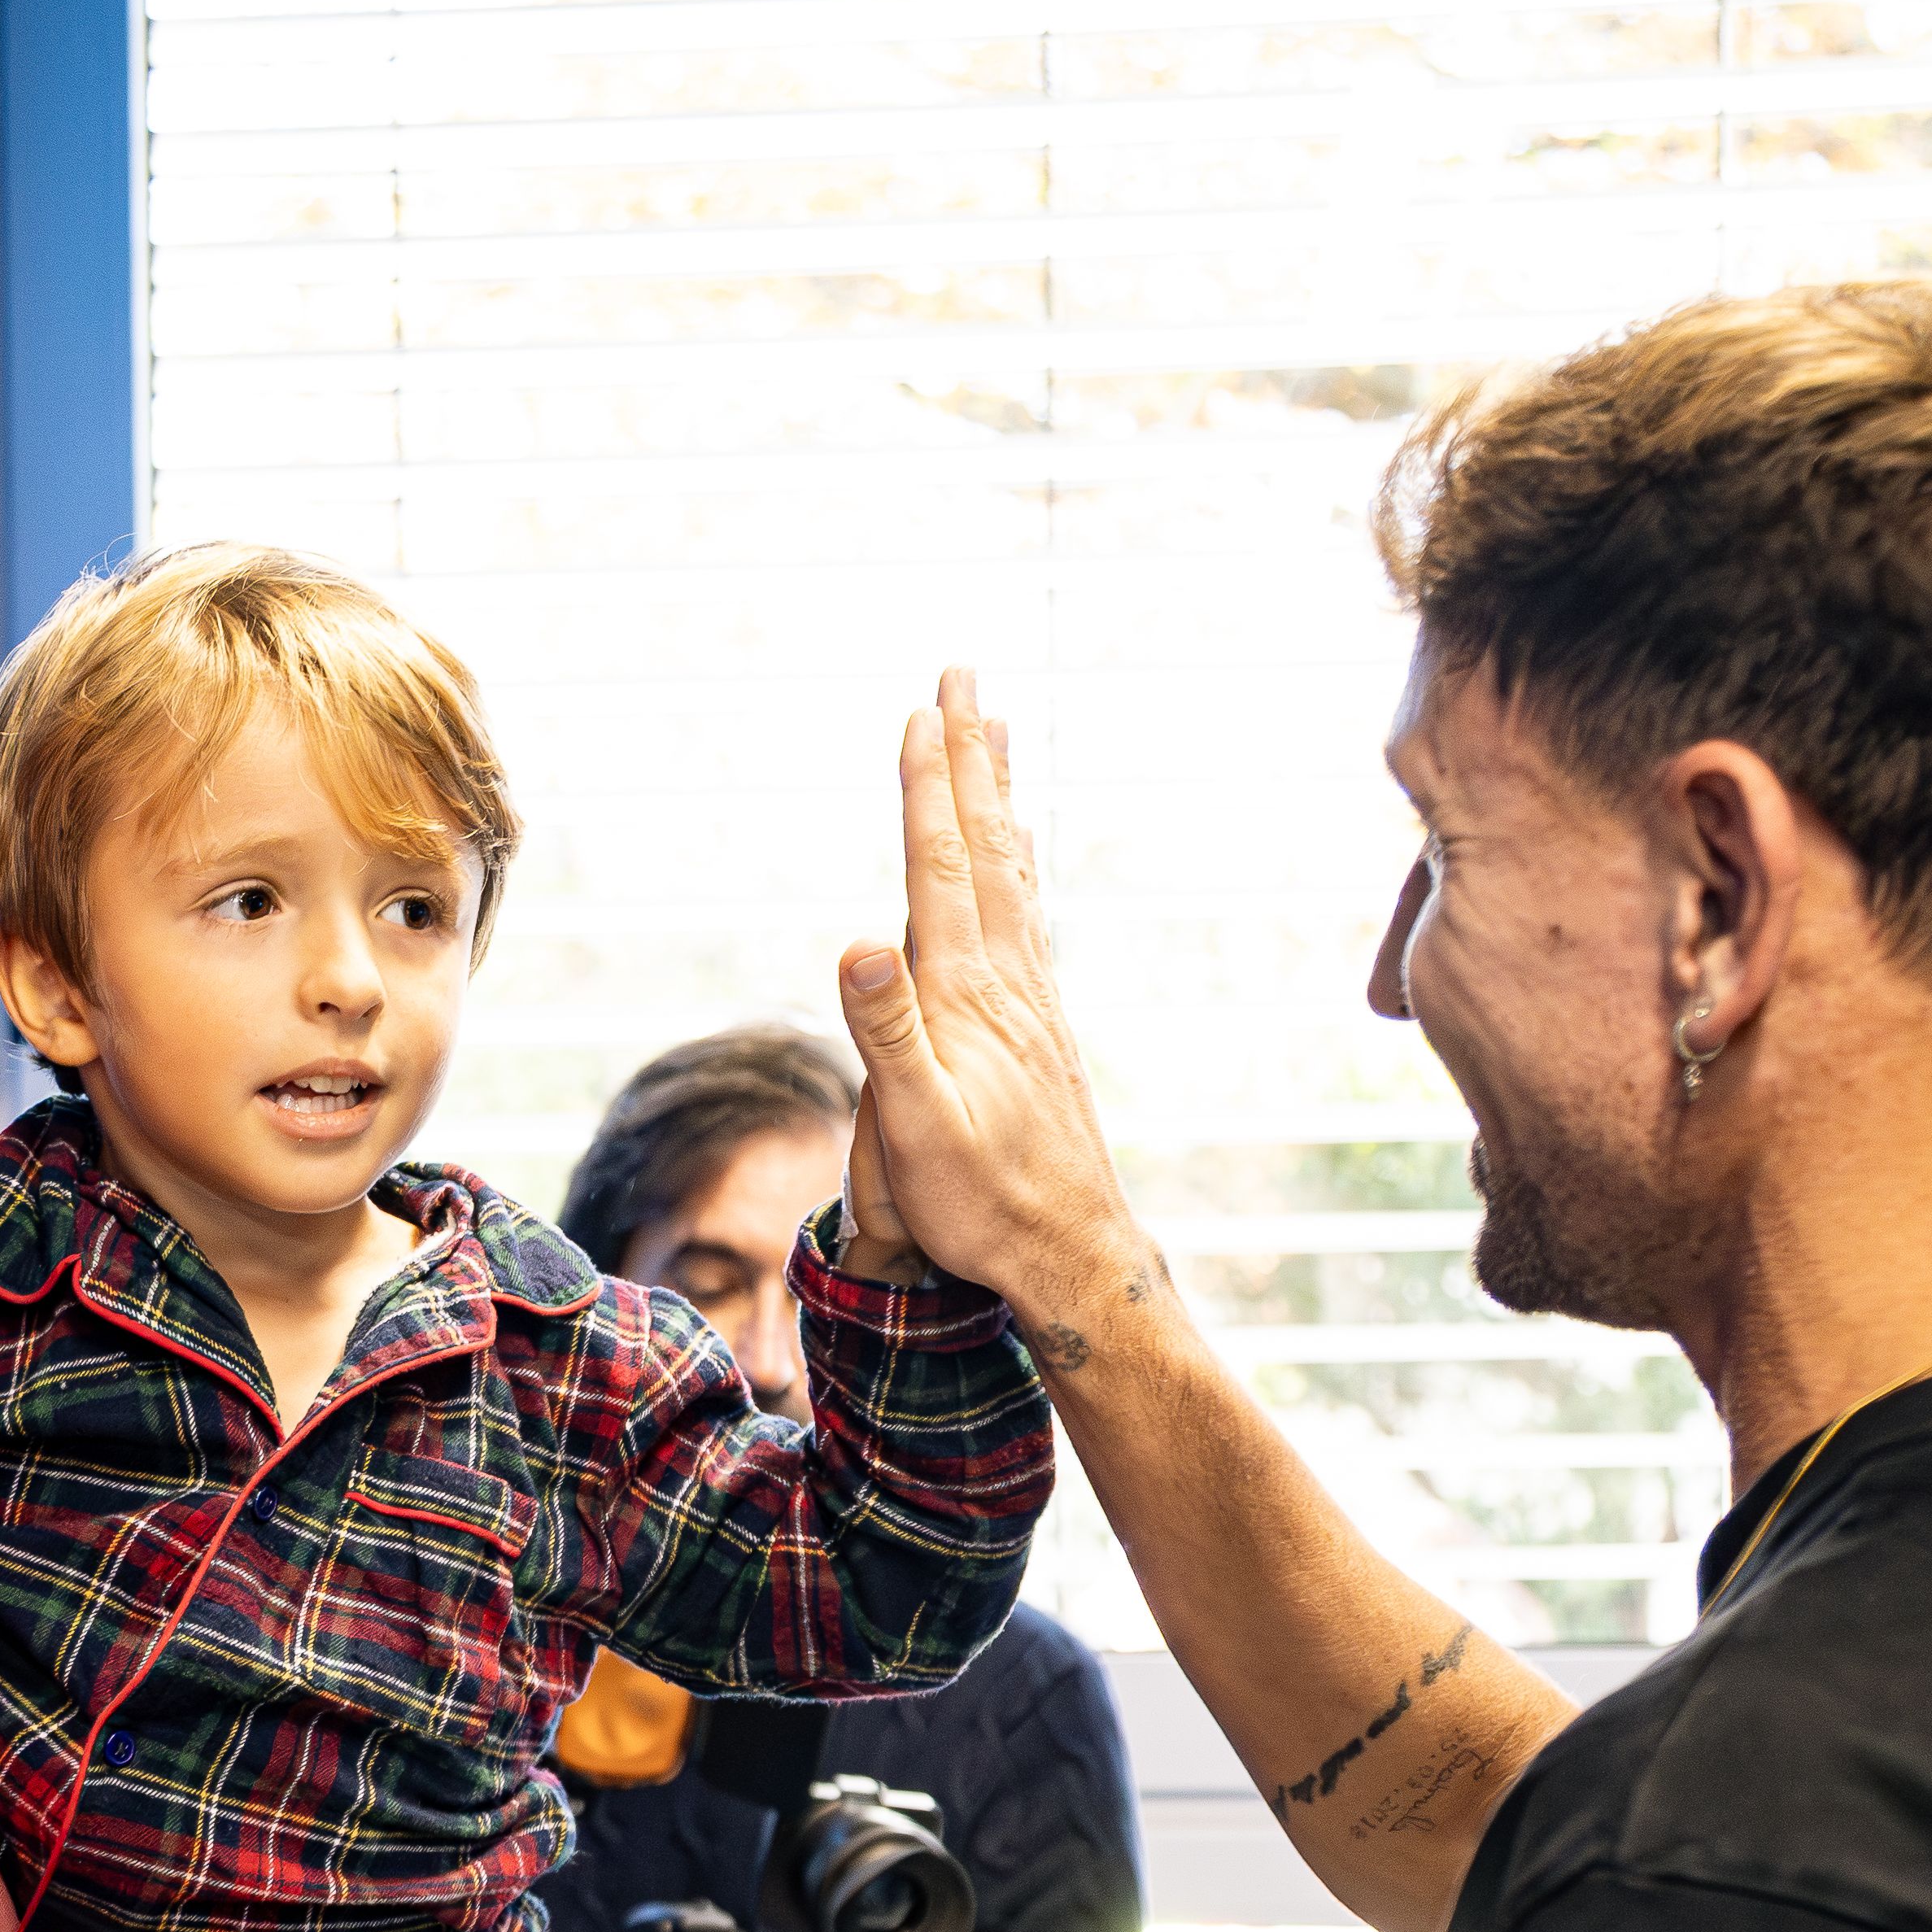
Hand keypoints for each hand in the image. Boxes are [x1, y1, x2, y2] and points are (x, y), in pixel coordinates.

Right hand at [832, 669, 1149, 1314]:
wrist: (1071, 1254)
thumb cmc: (983, 1205)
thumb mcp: (916, 1129)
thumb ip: (887, 1034)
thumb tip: (860, 939)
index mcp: (965, 996)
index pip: (940, 868)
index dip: (928, 788)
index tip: (922, 713)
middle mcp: (1006, 981)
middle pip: (983, 847)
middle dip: (969, 758)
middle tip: (963, 677)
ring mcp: (1030, 1001)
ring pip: (1010, 872)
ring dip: (998, 796)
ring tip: (996, 734)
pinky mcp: (1040, 1027)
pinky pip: (1025, 917)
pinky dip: (1016, 864)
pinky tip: (1018, 855)